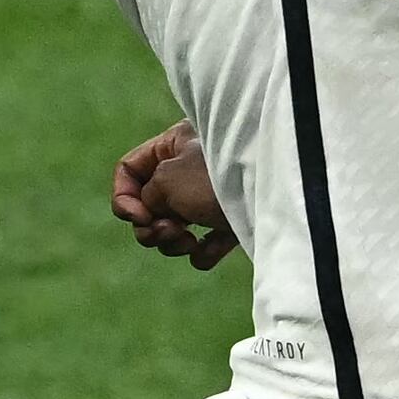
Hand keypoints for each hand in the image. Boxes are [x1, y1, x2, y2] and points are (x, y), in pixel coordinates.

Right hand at [109, 119, 232, 267]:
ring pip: (173, 228)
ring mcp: (212, 197)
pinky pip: (204, 247)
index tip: (138, 216)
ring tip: (188, 241)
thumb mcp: (167, 179)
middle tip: (167, 231)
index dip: (124, 197)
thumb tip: (152, 214)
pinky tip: (206, 251)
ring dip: (171, 242)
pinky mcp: (233, 223)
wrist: (274, 194)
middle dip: (150, 226)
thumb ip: (147, 195)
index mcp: (175, 145)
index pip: (130, 168)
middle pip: (149, 204)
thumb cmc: (217, 178)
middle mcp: (192, 168)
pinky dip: (201, 253)